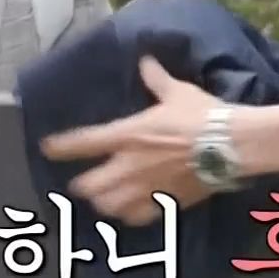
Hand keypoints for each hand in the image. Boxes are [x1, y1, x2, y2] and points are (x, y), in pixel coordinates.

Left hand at [40, 56, 219, 225]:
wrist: (230, 145)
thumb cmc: (201, 115)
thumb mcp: (177, 92)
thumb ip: (156, 79)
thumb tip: (146, 60)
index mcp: (128, 135)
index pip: (84, 142)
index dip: (61, 146)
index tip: (48, 147)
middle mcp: (130, 165)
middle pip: (89, 186)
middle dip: (82, 185)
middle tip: (82, 182)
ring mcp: (146, 188)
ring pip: (108, 206)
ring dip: (103, 202)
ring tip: (103, 200)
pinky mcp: (164, 202)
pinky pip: (137, 217)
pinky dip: (129, 215)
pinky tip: (130, 213)